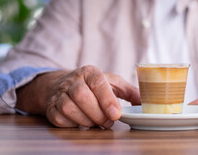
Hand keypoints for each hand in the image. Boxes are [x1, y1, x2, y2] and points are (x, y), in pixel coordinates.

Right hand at [16, 65, 140, 127]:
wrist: (61, 85)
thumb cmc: (93, 85)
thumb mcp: (112, 83)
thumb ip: (129, 91)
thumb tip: (146, 101)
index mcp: (90, 72)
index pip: (98, 82)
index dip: (107, 99)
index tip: (116, 114)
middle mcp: (73, 80)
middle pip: (82, 96)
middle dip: (98, 113)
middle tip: (109, 122)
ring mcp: (59, 93)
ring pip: (69, 108)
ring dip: (86, 120)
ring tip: (97, 123)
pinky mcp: (51, 107)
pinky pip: (59, 118)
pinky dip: (72, 124)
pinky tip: (82, 123)